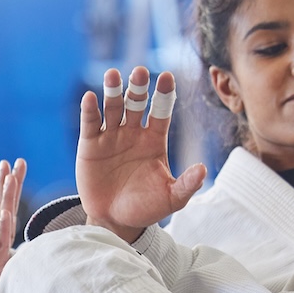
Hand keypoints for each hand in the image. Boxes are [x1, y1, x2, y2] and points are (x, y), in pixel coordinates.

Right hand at [0, 158, 25, 292]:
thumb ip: (27, 251)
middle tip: (13, 162)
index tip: (16, 167)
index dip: (12, 188)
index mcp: (1, 238)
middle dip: (8, 183)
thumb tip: (46, 243)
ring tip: (9, 178)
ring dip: (4, 198)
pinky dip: (1, 227)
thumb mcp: (17, 265)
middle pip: (2, 207)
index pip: (8, 207)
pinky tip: (5, 213)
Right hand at [76, 66, 205, 242]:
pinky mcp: (90, 145)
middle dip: (138, 87)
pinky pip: (90, 123)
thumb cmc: (146, 207)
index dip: (164, 94)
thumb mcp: (171, 199)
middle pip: (136, 103)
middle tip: (140, 72)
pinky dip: (90, 110)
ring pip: (112, 107)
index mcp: (154, 139)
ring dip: (113, 90)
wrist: (115, 221)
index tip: (166, 76)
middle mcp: (133, 132)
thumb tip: (203, 169)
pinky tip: (90, 97)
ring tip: (113, 74)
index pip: (161, 111)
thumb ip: (187, 184)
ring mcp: (111, 136)